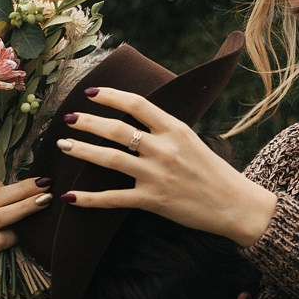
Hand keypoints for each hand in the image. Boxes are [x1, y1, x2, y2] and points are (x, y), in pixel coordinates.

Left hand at [56, 87, 279, 244]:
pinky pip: (113, 198)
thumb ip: (164, 129)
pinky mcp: (152, 200)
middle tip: (68, 118)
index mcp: (175, 129)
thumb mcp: (192, 140)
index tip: (90, 93)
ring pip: (110, 159)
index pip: (137, 104)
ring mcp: (156, 175)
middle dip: (88, 122)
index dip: (110, 96)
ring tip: (64, 145)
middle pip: (117, 129)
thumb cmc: (213, 172)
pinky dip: (89, 199)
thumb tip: (136, 116)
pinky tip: (69, 196)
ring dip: (83, 151)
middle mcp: (164, 149)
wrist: (234, 205)